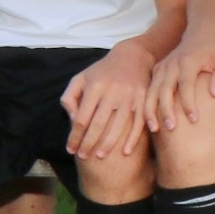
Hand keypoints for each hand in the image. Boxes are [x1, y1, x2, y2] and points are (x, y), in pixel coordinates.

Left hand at [62, 45, 153, 161]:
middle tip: (83, 157)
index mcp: (95, 86)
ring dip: (109, 144)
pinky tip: (126, 152)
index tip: (71, 149)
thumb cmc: (102, 71)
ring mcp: (130, 96)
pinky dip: (133, 139)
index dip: (75, 136)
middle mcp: (112, 91)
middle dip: (89, 143)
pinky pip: (139, 123)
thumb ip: (70, 97)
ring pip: (118, 125)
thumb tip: (72, 119)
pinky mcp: (144, 100)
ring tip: (100, 156)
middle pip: (99, 124)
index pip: (82, 117)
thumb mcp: (81, 77)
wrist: (133, 56)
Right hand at [146, 32, 214, 131]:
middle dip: (166, 110)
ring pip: (152, 90)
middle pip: (165, 89)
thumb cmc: (214, 50)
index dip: (189, 103)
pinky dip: (147, 104)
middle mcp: (172, 65)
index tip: (194, 120)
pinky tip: (150, 120)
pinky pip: (149, 89)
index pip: (186, 85)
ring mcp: (162, 67)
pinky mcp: (157, 70)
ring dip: (152, 109)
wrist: (200, 32)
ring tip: (155, 128)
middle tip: (171, 128)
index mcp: (188, 61)